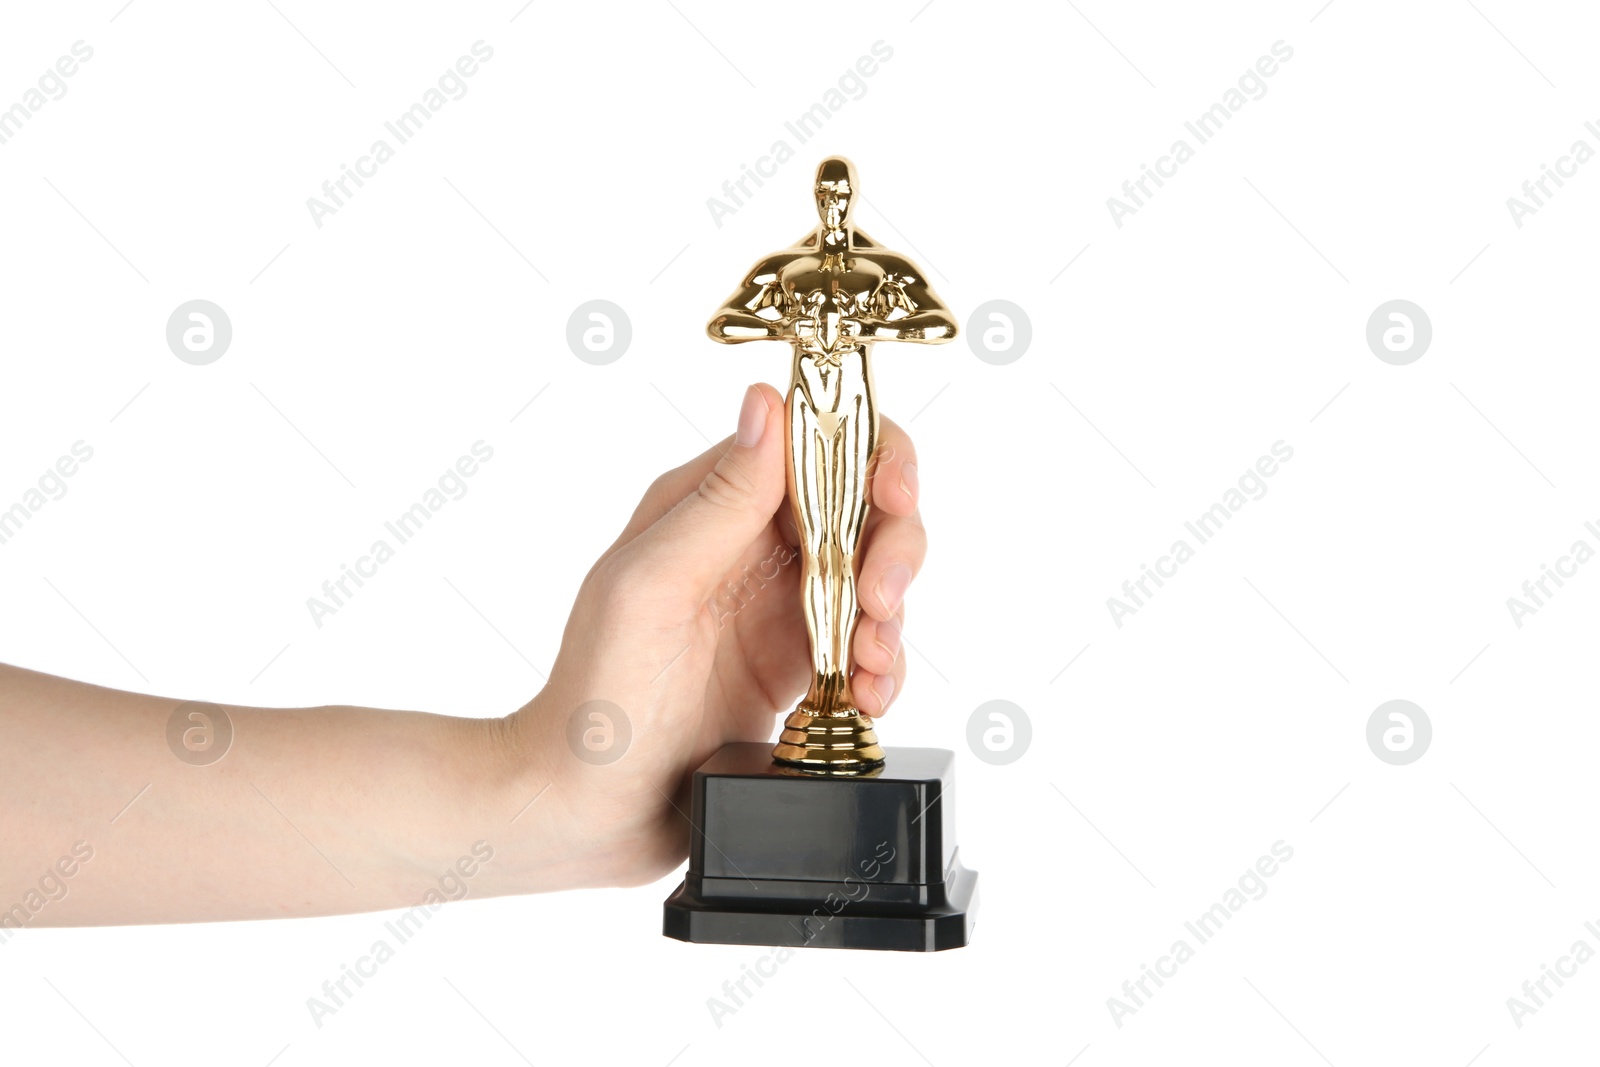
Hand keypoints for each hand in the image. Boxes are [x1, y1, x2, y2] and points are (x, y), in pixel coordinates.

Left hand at [507, 384, 925, 888]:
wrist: (593, 809)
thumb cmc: (597, 696)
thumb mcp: (650, 586)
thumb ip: (718, 501)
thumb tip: (768, 405)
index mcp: (711, 503)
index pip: (815, 442)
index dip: (871, 454)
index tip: (894, 494)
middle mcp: (753, 546)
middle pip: (866, 509)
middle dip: (893, 549)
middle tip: (879, 603)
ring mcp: (783, 609)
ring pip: (878, 580)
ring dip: (892, 617)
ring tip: (868, 666)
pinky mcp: (803, 670)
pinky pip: (871, 650)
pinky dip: (885, 670)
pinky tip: (866, 697)